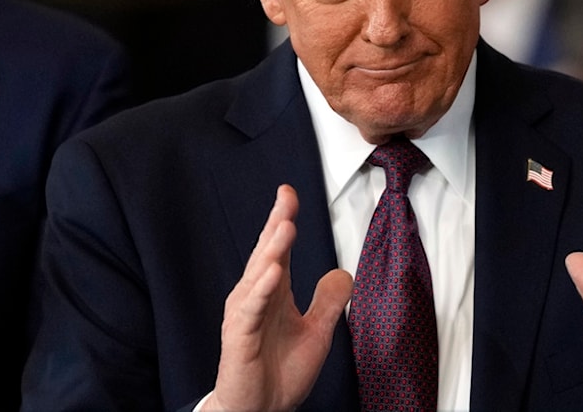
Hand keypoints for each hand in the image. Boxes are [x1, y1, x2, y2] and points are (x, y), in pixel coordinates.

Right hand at [203, 185, 353, 411]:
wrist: (260, 411)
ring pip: (258, 276)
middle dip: (276, 224)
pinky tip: (272, 273)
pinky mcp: (239, 338)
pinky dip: (260, 290)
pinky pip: (250, 310)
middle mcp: (255, 297)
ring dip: (271, 251)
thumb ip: (328, 302)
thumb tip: (343, 273)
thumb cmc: (280, 373)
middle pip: (266, 253)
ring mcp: (244, 316)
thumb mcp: (316, 333)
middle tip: (287, 199)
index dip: (282, 219)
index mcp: (272, 292)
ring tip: (285, 227)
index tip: (288, 193)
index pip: (277, 249)